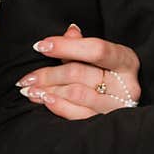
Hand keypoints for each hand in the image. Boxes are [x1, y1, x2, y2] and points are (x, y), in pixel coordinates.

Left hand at [17, 24, 141, 119]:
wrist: (123, 103)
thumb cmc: (110, 76)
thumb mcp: (102, 58)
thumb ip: (83, 45)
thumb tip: (70, 31)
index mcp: (126, 61)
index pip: (96, 50)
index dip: (67, 46)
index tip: (41, 46)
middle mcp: (126, 84)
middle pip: (80, 73)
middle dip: (49, 74)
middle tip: (27, 77)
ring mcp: (117, 106)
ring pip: (76, 94)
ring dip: (48, 90)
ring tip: (30, 89)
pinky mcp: (107, 122)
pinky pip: (78, 114)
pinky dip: (58, 106)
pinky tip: (44, 100)